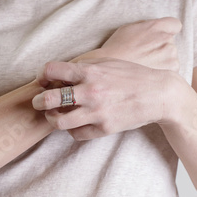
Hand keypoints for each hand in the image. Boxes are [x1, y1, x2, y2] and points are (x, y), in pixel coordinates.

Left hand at [32, 58, 177, 140]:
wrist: (158, 94)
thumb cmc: (132, 76)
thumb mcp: (108, 62)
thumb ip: (84, 66)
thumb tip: (61, 72)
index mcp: (90, 71)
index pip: (51, 69)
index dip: (42, 75)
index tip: (43, 80)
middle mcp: (90, 92)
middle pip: (48, 99)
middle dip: (38, 101)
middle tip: (38, 102)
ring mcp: (97, 112)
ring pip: (58, 122)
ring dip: (51, 119)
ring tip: (53, 115)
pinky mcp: (104, 128)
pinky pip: (76, 134)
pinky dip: (71, 130)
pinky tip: (74, 123)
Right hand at [72, 17, 181, 71]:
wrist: (109, 71)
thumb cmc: (116, 50)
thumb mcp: (128, 29)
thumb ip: (147, 26)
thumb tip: (156, 28)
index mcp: (157, 27)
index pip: (174, 25)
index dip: (167, 32)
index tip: (158, 39)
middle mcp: (167, 40)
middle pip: (171, 43)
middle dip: (160, 49)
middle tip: (144, 56)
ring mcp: (171, 57)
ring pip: (172, 58)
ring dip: (162, 62)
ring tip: (143, 66)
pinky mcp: (171, 72)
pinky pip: (171, 71)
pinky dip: (161, 73)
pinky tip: (147, 74)